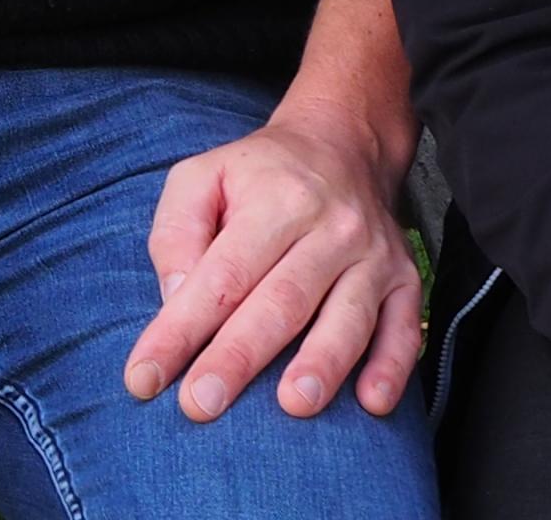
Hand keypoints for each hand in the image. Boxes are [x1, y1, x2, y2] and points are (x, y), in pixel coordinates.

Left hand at [122, 103, 422, 422]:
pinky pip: (404, 326)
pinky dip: (393, 367)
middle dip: (239, 357)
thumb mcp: (201, 177)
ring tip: (293, 405)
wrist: (343, 144)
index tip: (145, 376)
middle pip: (282, 300)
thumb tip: (175, 299)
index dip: (182, 328)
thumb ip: (176, 233)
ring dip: (322, 363)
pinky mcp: (404, 279)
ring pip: (348, 316)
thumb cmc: (258, 176)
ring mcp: (372, 255)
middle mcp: (330, 227)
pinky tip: (372, 404)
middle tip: (201, 404)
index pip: (221, 274)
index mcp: (275, 200)